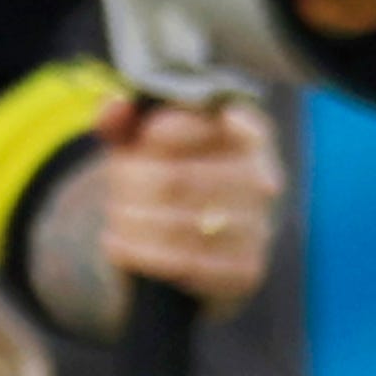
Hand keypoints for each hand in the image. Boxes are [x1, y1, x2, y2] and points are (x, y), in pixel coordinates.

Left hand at [87, 91, 284, 310]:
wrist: (180, 247)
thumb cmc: (161, 178)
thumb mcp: (140, 143)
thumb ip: (124, 120)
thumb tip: (115, 106)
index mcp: (247, 137)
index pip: (220, 122)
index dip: (171, 129)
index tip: (145, 136)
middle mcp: (261, 180)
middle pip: (179, 178)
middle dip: (133, 182)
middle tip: (113, 186)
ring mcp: (257, 227)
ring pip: (179, 224)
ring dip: (132, 220)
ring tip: (116, 215)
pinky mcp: (245, 269)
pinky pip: (186, 263)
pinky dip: (141, 254)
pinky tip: (118, 244)